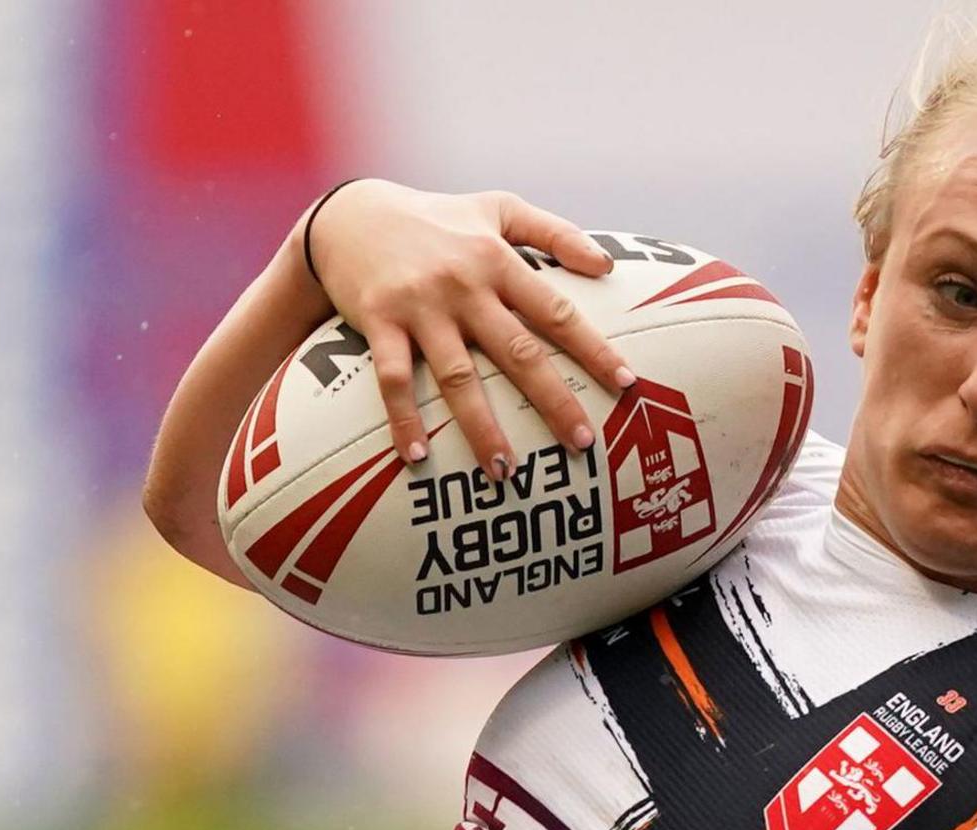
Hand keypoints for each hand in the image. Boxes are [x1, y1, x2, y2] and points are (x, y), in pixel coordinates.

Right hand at [301, 181, 636, 476]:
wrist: (350, 216)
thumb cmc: (436, 218)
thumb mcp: (498, 209)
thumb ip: (555, 233)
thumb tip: (607, 266)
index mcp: (497, 260)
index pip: (555, 311)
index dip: (593, 348)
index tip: (626, 384)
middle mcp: (463, 285)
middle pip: (517, 351)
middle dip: (552, 400)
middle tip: (581, 443)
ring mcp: (419, 307)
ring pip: (457, 377)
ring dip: (482, 428)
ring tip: (505, 472)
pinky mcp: (379, 323)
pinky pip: (394, 381)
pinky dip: (404, 421)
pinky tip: (418, 458)